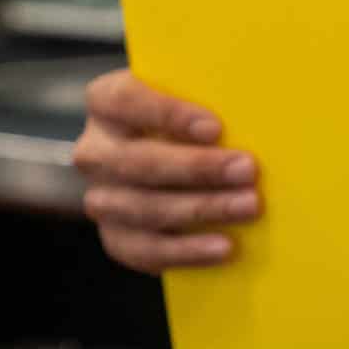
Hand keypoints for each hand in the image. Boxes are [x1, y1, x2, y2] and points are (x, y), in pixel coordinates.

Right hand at [73, 70, 262, 272]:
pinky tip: (224, 246)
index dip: (168, 115)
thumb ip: (207, 97)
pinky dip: (187, 250)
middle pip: (138, 161)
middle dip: (196, 168)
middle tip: (247, 170)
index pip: (126, 101)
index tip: (215, 128)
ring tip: (246, 206)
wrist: (171, 163)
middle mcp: (94, 151)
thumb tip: (253, 112)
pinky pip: (145, 250)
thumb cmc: (187, 122)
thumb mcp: (189, 97)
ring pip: (144, 208)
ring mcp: (101, 198)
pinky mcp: (115, 237)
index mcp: (105, 102)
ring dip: (199, 209)